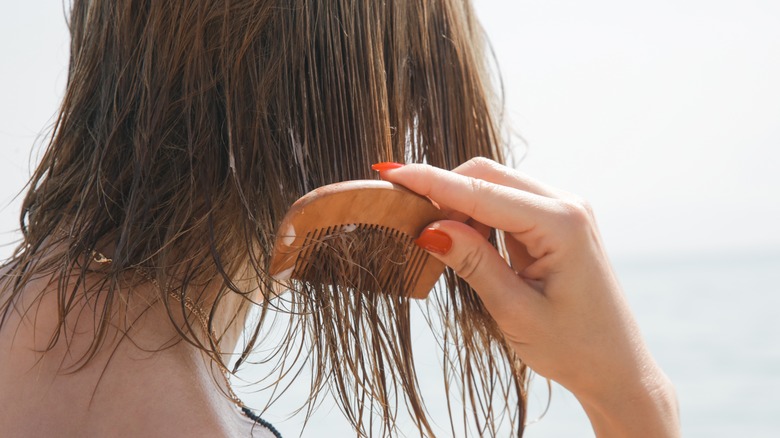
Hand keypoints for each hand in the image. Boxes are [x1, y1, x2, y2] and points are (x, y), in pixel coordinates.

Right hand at [375, 158, 678, 436]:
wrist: (616, 367)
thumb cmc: (573, 347)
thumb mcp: (515, 310)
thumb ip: (473, 262)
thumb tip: (429, 228)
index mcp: (562, 224)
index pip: (482, 191)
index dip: (432, 181)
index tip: (390, 173)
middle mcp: (567, 204)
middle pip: (488, 175)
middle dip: (444, 191)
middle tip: (410, 222)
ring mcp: (564, 210)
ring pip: (495, 186)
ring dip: (460, 205)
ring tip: (438, 242)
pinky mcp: (558, 222)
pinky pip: (507, 203)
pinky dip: (478, 216)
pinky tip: (466, 242)